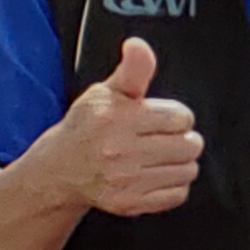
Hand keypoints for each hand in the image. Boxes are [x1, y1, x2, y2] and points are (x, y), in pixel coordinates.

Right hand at [65, 37, 202, 217]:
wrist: (59, 169)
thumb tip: (138, 46)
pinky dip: (173, 185)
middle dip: (181, 139)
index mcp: (117, 119)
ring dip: (179, 163)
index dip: (175, 117)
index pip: (182, 117)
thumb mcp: (107, 92)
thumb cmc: (88, 127)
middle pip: (190, 145)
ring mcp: (124, 180)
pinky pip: (178, 194)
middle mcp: (119, 151)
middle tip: (160, 139)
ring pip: (188, 170)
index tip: (158, 120)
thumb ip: (133, 69)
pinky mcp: (129, 203)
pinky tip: (153, 175)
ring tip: (157, 157)